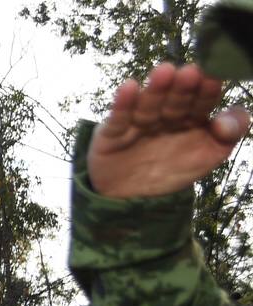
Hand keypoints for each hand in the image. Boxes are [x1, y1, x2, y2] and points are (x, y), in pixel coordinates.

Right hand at [88, 62, 248, 198]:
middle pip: (176, 100)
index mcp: (192, 117)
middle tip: (189, 72)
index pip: (202, 100)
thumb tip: (225, 121)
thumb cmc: (170, 171)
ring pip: (148, 105)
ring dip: (156, 89)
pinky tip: (129, 88)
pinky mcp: (112, 133)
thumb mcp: (208, 156)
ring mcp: (138, 123)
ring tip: (164, 72)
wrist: (128, 198)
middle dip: (182, 87)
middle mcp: (166, 115)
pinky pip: (118, 118)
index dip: (207, 91)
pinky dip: (123, 104)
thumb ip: (228, 136)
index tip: (212, 80)